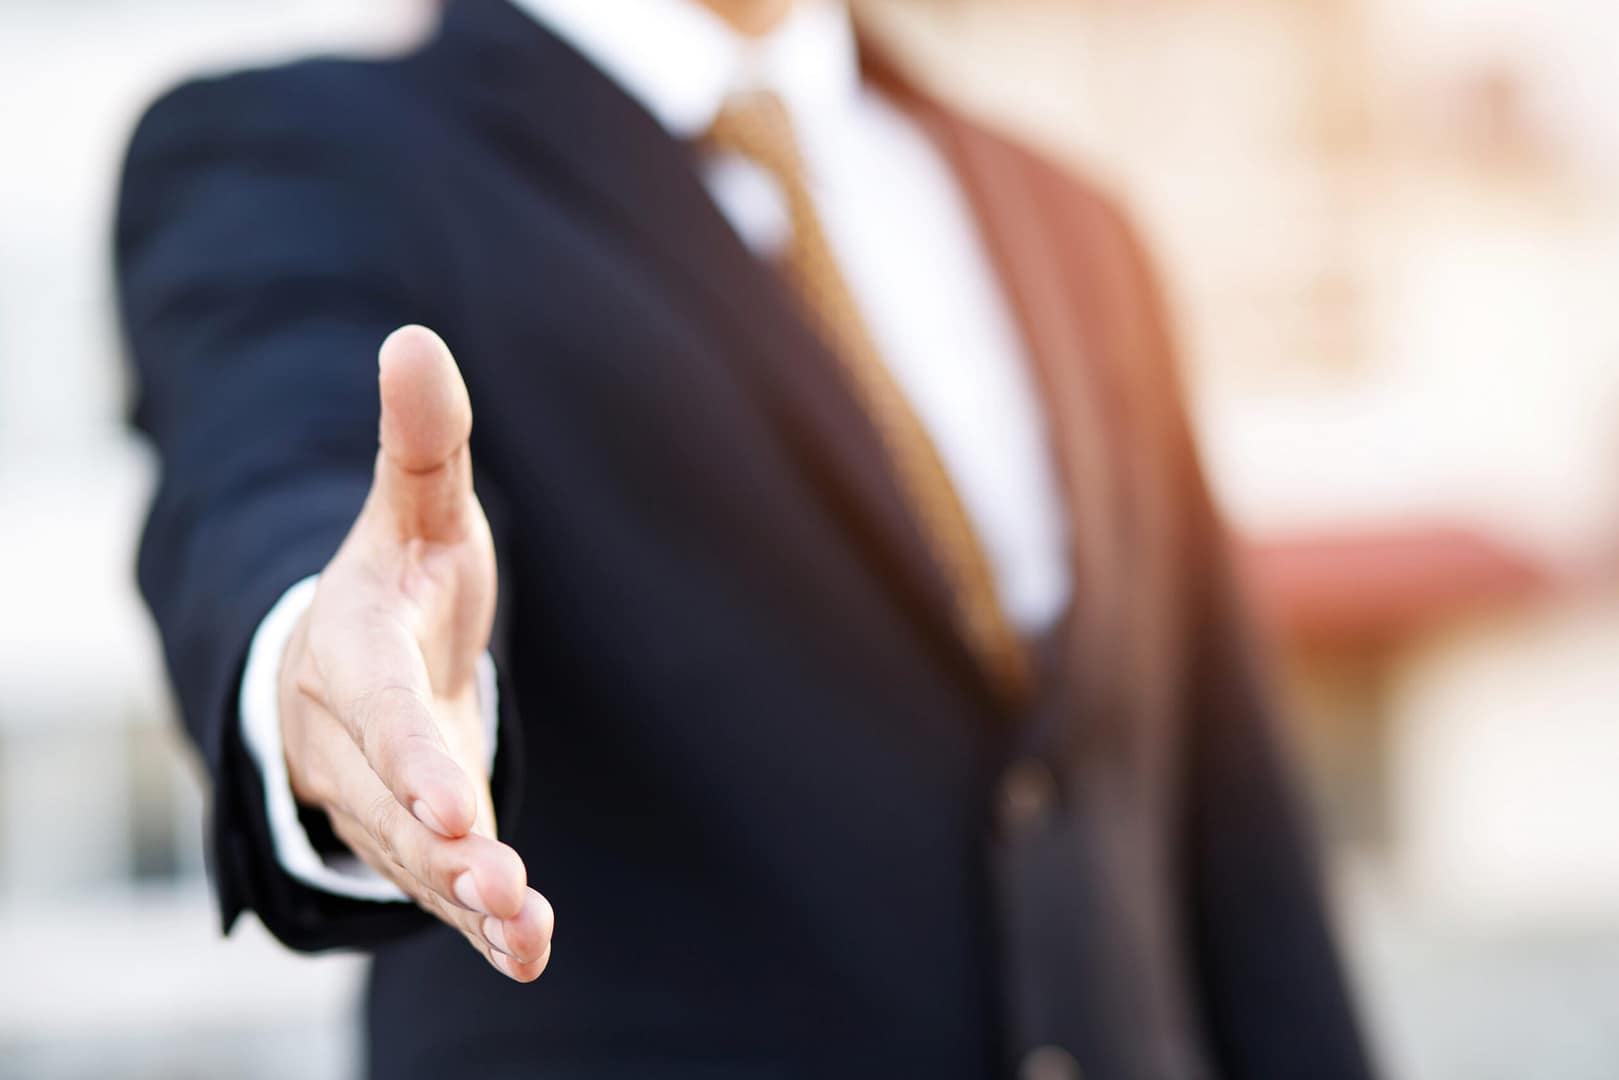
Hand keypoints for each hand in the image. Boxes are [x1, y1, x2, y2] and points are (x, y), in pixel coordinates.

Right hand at [278, 325, 551, 981]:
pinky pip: (435, 884)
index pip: (374, 707)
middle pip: (385, 801)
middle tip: (499, 885)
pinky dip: (479, 920)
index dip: (407, 753)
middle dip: (440, 845)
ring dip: (464, 897)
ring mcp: (372, 794)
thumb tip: (414, 338)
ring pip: (409, 857)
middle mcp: (346, 735)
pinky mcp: (410, 832)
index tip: (450, 804)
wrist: (358, 649)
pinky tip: (529, 950)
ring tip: (525, 931)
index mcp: (348, 650)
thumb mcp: (414, 505)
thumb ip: (420, 440)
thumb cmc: (398, 573)